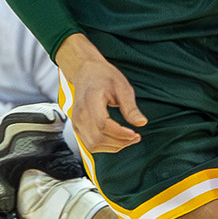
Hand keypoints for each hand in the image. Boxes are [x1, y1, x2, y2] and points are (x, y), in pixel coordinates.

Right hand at [55, 35, 145, 152]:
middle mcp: (80, 114)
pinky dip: (104, 146)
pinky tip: (116, 139)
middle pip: (98, 139)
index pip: (103, 125)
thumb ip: (130, 107)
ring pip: (93, 145)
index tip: (134, 134)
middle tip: (135, 137)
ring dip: (113, 147)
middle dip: (120, 142)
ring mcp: (76, 122)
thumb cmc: (102, 75)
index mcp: (90, 101)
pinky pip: (89, 144)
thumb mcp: (122, 86)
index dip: (120, 134)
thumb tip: (141, 123)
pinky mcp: (77, 127)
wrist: (85, 71)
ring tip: (127, 139)